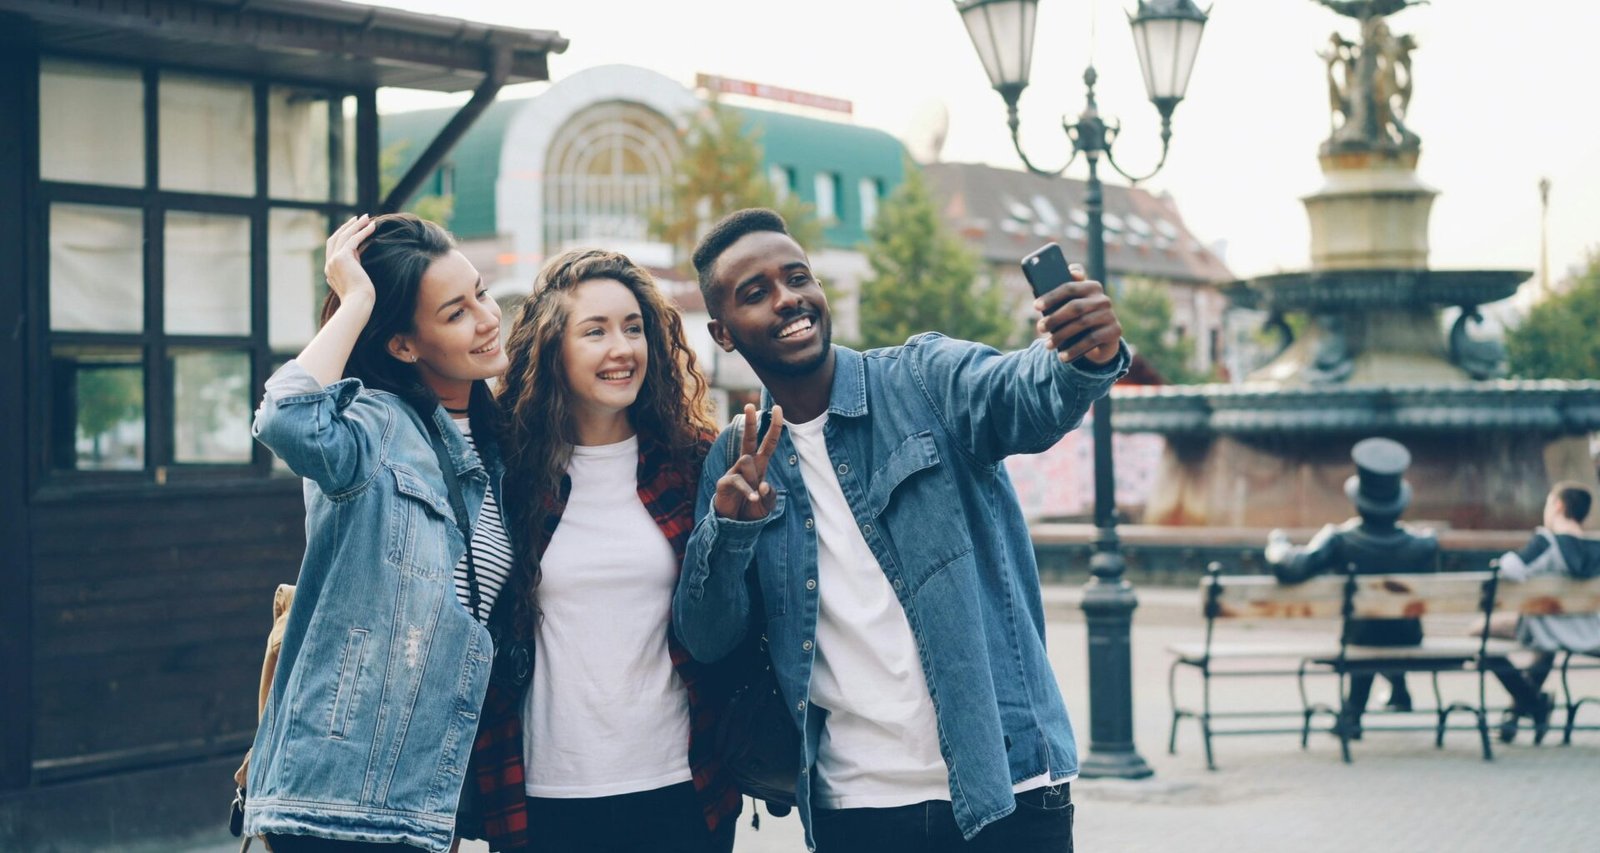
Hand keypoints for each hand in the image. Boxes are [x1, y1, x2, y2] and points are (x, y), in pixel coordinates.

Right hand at [324, 214, 377, 308]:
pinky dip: (362, 231)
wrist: (358, 304)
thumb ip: (350, 270)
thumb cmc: (360, 298)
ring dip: (356, 225)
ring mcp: (334, 260)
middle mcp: (329, 263)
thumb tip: (355, 259)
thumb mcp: (353, 282)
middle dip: (347, 226)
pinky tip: (372, 226)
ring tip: (367, 217)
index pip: (333, 247)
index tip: (353, 229)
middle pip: (335, 238)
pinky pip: (353, 239)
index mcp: (330, 270)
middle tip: (359, 218)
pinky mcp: (343, 258)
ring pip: (344, 236)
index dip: (342, 236)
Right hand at [712, 404, 785, 520]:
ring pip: (746, 460)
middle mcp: (746, 465)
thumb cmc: (752, 509)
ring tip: (754, 494)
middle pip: (748, 439)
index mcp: (760, 465)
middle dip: (750, 422)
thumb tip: (763, 484)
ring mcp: (734, 472)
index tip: (778, 408)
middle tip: (749, 405)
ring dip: (753, 477)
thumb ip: (770, 495)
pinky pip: (738, 479)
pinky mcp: (724, 482)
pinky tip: (754, 498)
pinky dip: (749, 490)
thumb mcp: (767, 504)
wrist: (734, 525)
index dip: (774, 426)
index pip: (768, 442)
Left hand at [1034, 264, 1122, 363]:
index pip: (1070, 288)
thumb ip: (1062, 295)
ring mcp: (1110, 315)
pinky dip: (1074, 350)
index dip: (1052, 297)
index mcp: (1092, 287)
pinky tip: (1062, 356)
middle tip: (1040, 328)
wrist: (1102, 339)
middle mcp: (1103, 299)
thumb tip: (1041, 290)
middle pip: (1075, 307)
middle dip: (1055, 318)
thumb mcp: (1072, 305)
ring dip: (1061, 336)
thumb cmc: (1080, 318)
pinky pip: (1091, 340)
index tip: (1035, 306)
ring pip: (1081, 324)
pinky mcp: (1115, 331)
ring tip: (1048, 345)